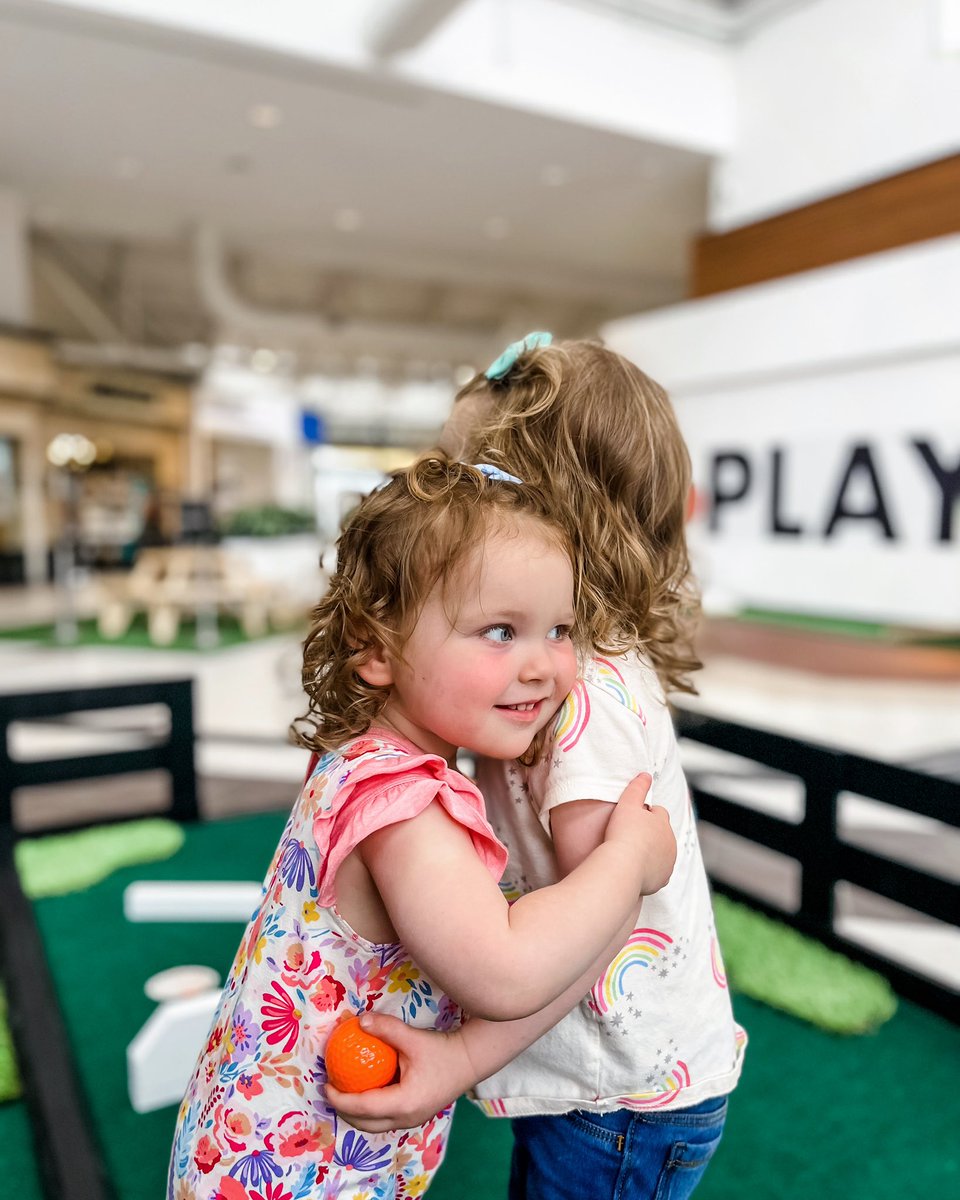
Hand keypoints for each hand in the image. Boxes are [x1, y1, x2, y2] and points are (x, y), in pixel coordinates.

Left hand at [325, 1013, 473, 1132]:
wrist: (471, 1061)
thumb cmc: (442, 1051)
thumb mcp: (412, 1038)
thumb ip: (385, 1029)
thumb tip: (359, 1020)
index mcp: (403, 1104)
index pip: (362, 1107)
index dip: (340, 1098)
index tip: (325, 1084)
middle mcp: (406, 1119)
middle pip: (364, 1124)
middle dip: (343, 1111)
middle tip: (330, 1090)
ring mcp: (412, 1120)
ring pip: (375, 1125)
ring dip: (356, 1113)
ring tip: (343, 1092)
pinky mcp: (416, 1115)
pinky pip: (385, 1118)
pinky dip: (370, 1110)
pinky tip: (365, 1090)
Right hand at [602, 773, 676, 895]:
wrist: (623, 866)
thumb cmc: (623, 833)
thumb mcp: (627, 803)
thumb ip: (637, 787)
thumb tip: (646, 775)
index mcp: (663, 822)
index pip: (658, 813)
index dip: (645, 814)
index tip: (632, 819)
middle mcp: (670, 842)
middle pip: (661, 834)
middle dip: (650, 833)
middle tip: (630, 836)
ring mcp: (668, 862)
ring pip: (661, 853)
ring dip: (651, 852)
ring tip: (632, 853)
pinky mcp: (663, 879)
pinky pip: (658, 872)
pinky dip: (650, 870)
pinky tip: (636, 868)